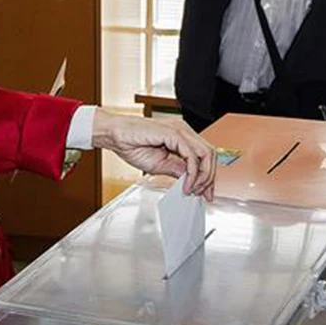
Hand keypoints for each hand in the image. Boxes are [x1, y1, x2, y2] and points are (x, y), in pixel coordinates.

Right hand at [92, 111, 215, 200]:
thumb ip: (177, 170)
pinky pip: (191, 155)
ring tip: (193, 189)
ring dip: (203, 175)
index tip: (205, 192)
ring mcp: (180, 130)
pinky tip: (186, 183)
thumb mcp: (159, 164)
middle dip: (209, 177)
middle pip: (210, 154)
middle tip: (202, 193)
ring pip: (206, 153)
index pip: (205, 156)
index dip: (209, 175)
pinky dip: (192, 172)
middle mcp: (184, 131)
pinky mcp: (174, 133)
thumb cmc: (132, 145)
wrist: (115, 135)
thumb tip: (191, 180)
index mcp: (182, 137)